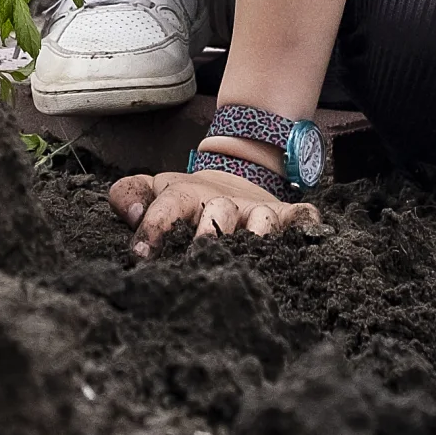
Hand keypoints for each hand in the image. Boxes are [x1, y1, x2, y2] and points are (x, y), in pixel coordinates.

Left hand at [110, 162, 323, 258]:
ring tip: (250, 253)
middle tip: (197, 257)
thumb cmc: (188, 197)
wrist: (234, 177)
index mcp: (188, 195)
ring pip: (261, 220)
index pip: (170, 205)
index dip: (155, 226)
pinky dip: (305, 226)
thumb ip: (129, 194)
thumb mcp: (156, 190)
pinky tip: (306, 241)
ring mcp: (257, 210)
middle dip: (208, 234)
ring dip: (256, 235)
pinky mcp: (286, 216)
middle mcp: (224, 201)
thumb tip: (131, 215)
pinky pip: (302, 218)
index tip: (140, 254)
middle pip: (217, 212)